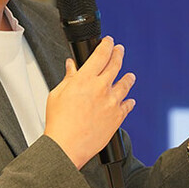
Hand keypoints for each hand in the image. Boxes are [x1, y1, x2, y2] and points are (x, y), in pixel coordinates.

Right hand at [44, 36, 135, 168]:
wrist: (67, 146)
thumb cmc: (59, 123)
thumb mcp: (57, 95)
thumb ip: (68, 78)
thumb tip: (72, 67)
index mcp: (85, 79)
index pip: (100, 54)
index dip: (106, 45)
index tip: (109, 41)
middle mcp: (101, 88)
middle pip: (115, 65)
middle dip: (118, 54)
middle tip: (120, 50)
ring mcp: (111, 102)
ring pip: (125, 84)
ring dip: (128, 77)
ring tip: (130, 75)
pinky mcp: (117, 117)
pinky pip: (127, 105)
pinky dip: (129, 101)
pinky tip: (130, 100)